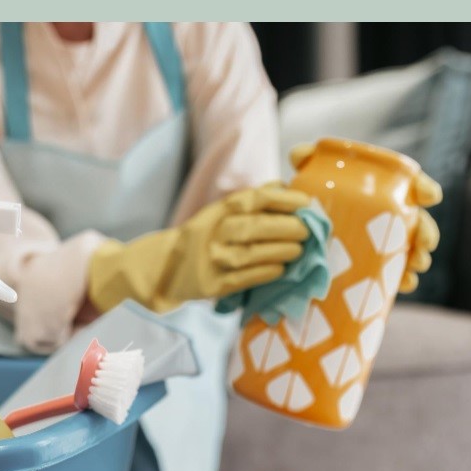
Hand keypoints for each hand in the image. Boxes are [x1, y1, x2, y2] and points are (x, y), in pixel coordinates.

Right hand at [88, 185, 310, 312]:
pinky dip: (265, 273)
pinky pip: (244, 279)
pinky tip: (281, 269)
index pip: (256, 199)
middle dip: (286, 228)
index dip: (284, 199)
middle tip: (308, 230)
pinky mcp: (213, 285)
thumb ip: (252, 200)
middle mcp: (215, 232)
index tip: (307, 202)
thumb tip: (287, 186)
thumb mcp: (220, 211)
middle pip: (255, 227)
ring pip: (252, 254)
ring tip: (299, 250)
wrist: (163, 266)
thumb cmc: (203, 236)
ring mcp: (213, 259)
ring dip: (280, 251)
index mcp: (220, 210)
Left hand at [288, 143, 441, 293]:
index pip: (411, 184)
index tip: (431, 196)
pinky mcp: (376, 268)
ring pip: (412, 249)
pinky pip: (397, 275)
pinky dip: (405, 280)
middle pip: (418, 221)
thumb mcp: (306, 178)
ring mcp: (384, 243)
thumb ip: (304, 159)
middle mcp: (388, 216)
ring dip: (420, 257)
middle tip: (424, 242)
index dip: (425, 188)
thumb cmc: (309, 198)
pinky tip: (405, 284)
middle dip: (427, 231)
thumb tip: (301, 154)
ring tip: (416, 264)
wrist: (298, 231)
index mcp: (381, 190)